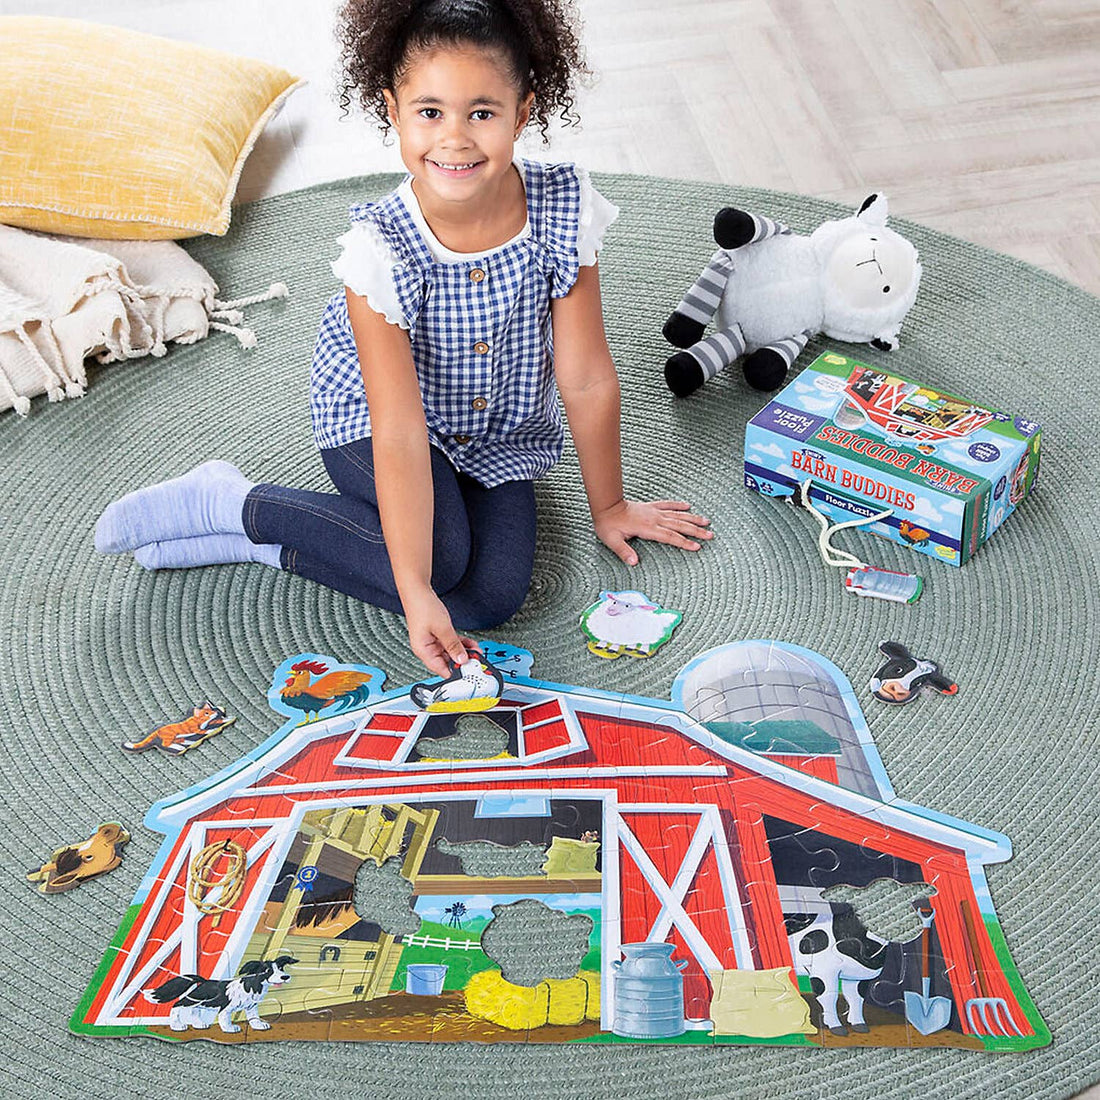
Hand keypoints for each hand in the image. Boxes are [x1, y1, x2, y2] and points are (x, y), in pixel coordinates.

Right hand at [402, 587, 474, 676]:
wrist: (418, 591)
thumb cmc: (423, 607)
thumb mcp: (443, 628)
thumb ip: (453, 645)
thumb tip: (462, 659)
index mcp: (423, 651)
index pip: (441, 670)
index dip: (455, 672)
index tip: (469, 671)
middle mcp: (427, 649)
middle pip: (447, 662)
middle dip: (462, 661)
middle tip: (476, 659)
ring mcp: (432, 642)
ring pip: (451, 652)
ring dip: (463, 652)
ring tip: (476, 651)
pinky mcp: (437, 635)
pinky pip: (451, 644)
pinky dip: (460, 644)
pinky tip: (470, 644)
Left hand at [592, 498, 712, 565]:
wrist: (606, 506)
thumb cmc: (608, 525)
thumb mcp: (612, 541)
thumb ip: (624, 552)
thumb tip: (633, 563)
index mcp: (647, 529)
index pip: (670, 537)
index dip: (684, 542)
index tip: (697, 547)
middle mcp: (654, 519)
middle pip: (679, 526)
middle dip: (696, 531)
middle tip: (710, 535)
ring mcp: (654, 511)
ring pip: (677, 515)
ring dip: (692, 519)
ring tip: (706, 521)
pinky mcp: (651, 506)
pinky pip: (667, 504)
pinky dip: (678, 505)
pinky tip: (688, 506)